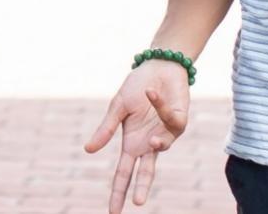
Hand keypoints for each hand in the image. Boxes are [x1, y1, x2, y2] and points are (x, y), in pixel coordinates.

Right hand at [84, 61, 191, 212]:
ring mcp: (166, 134)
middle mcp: (149, 143)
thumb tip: (88, 150)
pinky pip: (171, 122)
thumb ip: (106, 130)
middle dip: (141, 188)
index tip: (113, 212)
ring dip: (157, 143)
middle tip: (137, 204)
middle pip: (145, 172)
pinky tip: (151, 94)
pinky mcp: (180, 122)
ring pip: (162, 148)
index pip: (123, 173)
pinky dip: (159, 106)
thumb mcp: (117, 107)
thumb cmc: (136, 87)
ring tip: (152, 139)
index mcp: (132, 143)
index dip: (118, 192)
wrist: (159, 67)